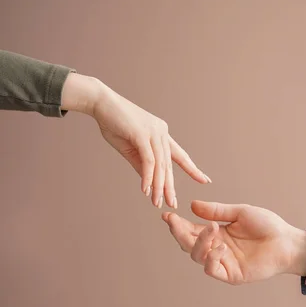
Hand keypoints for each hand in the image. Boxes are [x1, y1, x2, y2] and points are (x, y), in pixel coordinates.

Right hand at [61, 73, 210, 207]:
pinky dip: (148, 176)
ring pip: (161, 165)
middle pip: (170, 165)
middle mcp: (161, 132)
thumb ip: (141, 165)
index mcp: (161, 134)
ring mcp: (154, 132)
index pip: (180, 155)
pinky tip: (146, 189)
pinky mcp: (142, 134)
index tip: (204, 180)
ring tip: (157, 202)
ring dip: (159, 186)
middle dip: (171, 186)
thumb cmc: (114, 124)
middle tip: (173, 204)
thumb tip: (150, 183)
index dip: (192, 169)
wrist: (100, 103)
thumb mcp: (130, 149)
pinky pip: (149, 160)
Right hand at [162, 201, 305, 284]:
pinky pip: (212, 270)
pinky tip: (218, 248)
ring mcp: (223, 262)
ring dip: (199, 243)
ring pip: (197, 257)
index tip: (167, 215)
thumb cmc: (267, 226)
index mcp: (216, 233)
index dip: (177, 224)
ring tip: (211, 231)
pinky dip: (211, 259)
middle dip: (179, 233)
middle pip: (188, 244)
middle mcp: (216, 248)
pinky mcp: (231, 275)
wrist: (287, 242)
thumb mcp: (240, 213)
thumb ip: (216, 211)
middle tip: (175, 221)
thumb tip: (192, 206)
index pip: (190, 230)